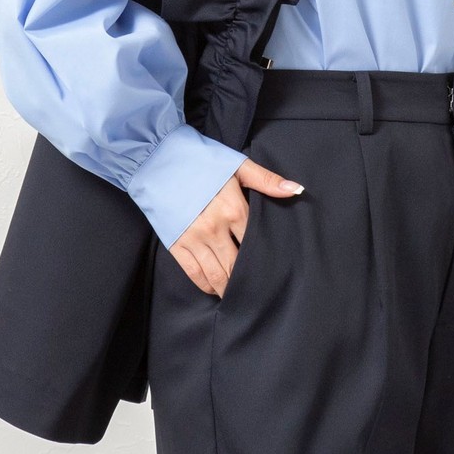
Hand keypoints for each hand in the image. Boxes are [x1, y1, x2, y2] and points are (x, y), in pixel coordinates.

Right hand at [167, 159, 303, 297]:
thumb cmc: (200, 160)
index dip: (265, 257)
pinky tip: (216, 288)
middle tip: (259, 289)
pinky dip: (207, 285)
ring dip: (229, 287)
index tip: (273, 268)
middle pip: (237, 265)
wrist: (157, 159)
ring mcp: (193, 238)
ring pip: (217, 274)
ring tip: (240, 295)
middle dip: (249, 279)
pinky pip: (194, 273)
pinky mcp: (175, 244)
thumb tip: (296, 190)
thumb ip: (266, 180)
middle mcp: (214, 228)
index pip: (255, 243)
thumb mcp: (236, 165)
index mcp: (233, 209)